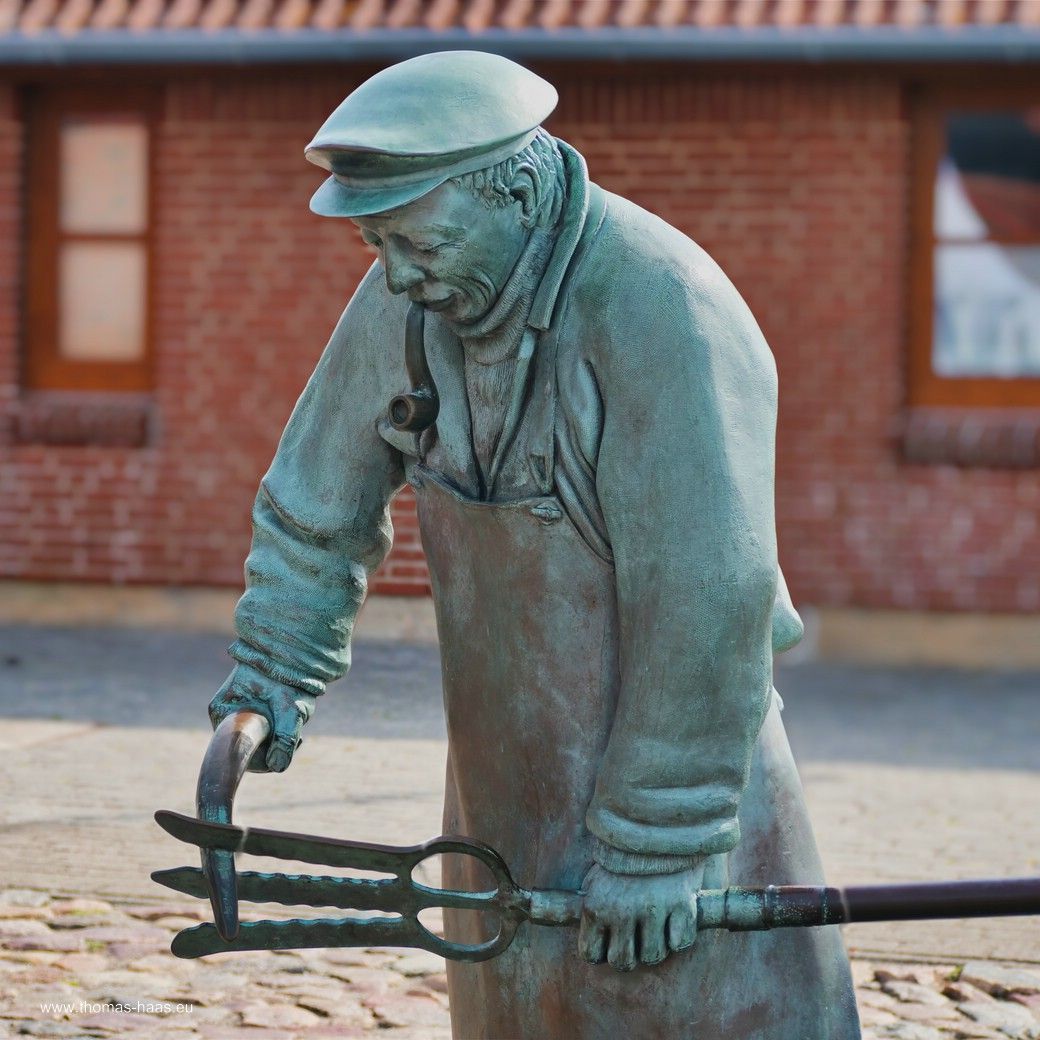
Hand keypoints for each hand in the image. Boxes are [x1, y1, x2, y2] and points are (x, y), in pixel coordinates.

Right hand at [208, 663, 315, 772]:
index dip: (264, 760)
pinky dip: (278, 723)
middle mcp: (223, 712)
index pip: (239, 753)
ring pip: (258, 737)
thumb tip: (278, 766)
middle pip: (249, 746)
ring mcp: (233, 707)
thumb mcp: (290, 707)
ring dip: (279, 731)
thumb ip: (285, 738)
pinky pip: (261, 725)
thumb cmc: (287, 672)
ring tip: (296, 713)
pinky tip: (293, 711)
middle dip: (275, 742)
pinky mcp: (246, 703)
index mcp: (222, 712)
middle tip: (298, 731)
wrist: (291, 641)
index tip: (286, 753)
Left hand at [578, 859, 705, 971]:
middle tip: (633, 938)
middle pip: (622, 962)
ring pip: (652, 956)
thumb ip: (591, 908)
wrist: (655, 822)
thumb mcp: (595, 879)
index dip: (600, 950)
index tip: (607, 941)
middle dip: (627, 954)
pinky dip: (678, 936)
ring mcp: (654, 909)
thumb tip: (583, 934)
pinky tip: (673, 919)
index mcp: (596, 905)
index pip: (591, 954)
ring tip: (653, 928)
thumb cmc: (622, 856)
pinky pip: (680, 942)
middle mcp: (623, 911)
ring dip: (653, 946)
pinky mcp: (682, 904)